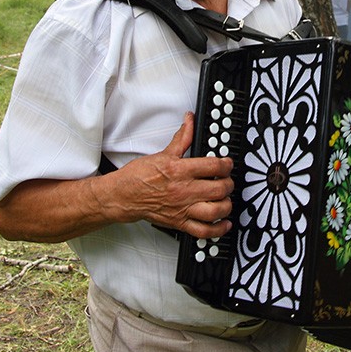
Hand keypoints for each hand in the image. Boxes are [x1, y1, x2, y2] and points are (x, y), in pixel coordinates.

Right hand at [114, 112, 235, 237]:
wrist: (122, 196)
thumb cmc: (139, 176)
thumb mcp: (163, 153)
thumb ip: (182, 137)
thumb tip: (189, 120)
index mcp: (180, 170)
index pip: (214, 166)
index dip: (226, 164)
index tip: (227, 164)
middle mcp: (183, 190)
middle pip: (219, 188)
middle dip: (228, 184)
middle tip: (226, 181)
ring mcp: (182, 208)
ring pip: (215, 210)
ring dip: (226, 205)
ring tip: (225, 199)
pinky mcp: (179, 223)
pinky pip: (203, 230)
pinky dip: (217, 229)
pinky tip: (224, 222)